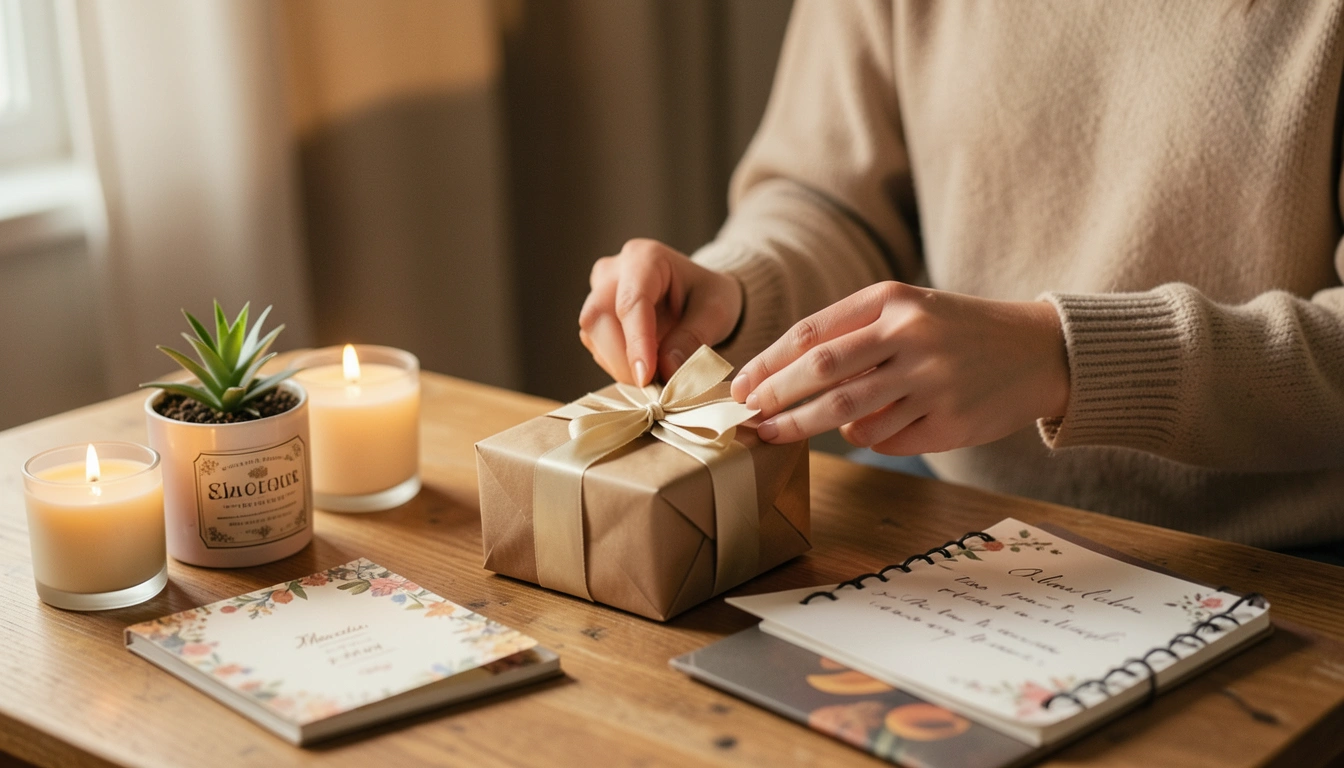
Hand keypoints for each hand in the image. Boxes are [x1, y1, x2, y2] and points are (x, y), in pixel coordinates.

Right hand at [579, 238, 742, 384]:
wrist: (698, 295)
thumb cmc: (708, 296)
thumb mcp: (716, 312)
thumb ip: (693, 338)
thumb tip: (667, 369)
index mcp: (645, 258)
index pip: (631, 303)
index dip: (636, 343)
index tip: (647, 377)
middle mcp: (613, 270)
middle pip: (599, 317)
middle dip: (622, 359)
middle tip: (653, 385)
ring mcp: (598, 292)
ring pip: (592, 334)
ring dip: (619, 365)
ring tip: (654, 378)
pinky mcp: (595, 316)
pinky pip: (596, 345)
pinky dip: (617, 365)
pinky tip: (642, 369)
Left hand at [730, 282, 1068, 453]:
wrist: (1041, 350)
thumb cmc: (958, 331)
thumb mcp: (908, 310)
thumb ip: (851, 335)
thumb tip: (785, 380)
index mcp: (893, 300)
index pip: (812, 334)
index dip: (768, 364)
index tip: (740, 387)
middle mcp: (911, 335)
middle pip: (822, 373)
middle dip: (775, 400)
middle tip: (746, 420)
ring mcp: (932, 381)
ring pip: (847, 416)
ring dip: (806, 429)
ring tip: (780, 434)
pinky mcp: (950, 422)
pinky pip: (886, 440)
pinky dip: (866, 440)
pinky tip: (868, 431)